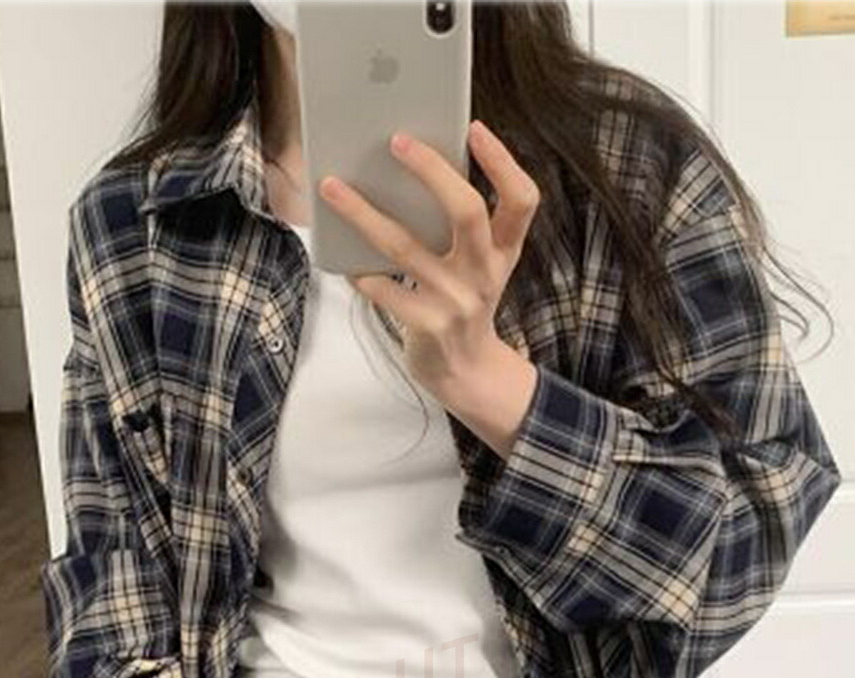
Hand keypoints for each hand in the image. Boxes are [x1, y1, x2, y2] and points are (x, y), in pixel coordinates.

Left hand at [317, 120, 540, 392]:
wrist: (464, 371)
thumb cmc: (462, 303)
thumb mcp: (478, 266)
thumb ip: (460, 228)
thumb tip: (407, 172)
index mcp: (505, 251)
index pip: (522, 200)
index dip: (503, 163)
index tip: (475, 128)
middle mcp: (486, 273)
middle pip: (467, 211)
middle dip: (431, 170)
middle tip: (396, 140)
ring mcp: (457, 301)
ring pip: (405, 246)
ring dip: (363, 213)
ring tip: (332, 187)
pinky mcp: (429, 325)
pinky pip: (384, 290)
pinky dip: (359, 272)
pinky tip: (342, 260)